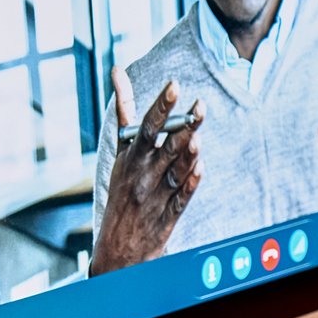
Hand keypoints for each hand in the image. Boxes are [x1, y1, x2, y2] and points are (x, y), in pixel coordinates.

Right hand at [91, 69, 205, 274]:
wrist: (116, 246)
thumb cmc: (123, 187)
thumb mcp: (121, 150)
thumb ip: (125, 111)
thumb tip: (118, 71)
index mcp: (131, 157)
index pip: (146, 127)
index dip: (161, 106)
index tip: (174, 85)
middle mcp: (143, 174)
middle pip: (165, 147)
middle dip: (182, 127)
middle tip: (199, 105)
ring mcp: (156, 196)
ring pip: (174, 172)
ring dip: (186, 155)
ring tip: (198, 137)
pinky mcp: (168, 216)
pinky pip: (181, 199)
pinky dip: (190, 184)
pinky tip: (200, 168)